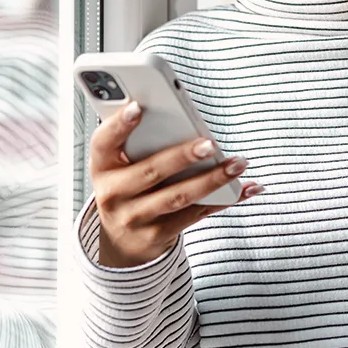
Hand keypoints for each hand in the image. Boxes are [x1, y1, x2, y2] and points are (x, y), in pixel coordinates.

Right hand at [90, 100, 262, 266]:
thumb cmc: (126, 186)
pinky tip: (246, 188)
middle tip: (209, 144)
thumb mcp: (119, 164)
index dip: (118, 125)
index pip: (103, 142)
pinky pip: (196, 215)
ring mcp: (135, 218)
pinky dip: (224, 200)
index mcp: (102, 167)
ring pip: (178, 197)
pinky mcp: (157, 235)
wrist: (119, 240)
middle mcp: (113, 195)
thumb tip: (176, 111)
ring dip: (212, 179)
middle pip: (151, 172)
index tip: (137, 107)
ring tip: (237, 164)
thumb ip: (137, 139)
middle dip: (182, 156)